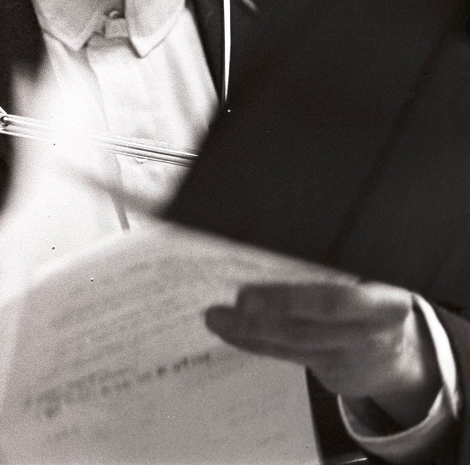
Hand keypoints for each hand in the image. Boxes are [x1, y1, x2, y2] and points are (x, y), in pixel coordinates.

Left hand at [205, 280, 441, 428]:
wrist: (399, 356)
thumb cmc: (375, 301)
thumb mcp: (374, 283)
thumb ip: (341, 269)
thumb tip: (278, 243)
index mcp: (384, 303)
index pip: (339, 301)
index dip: (298, 296)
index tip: (263, 286)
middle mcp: (368, 333)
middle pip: (313, 323)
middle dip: (272, 311)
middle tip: (239, 299)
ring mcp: (348, 357)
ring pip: (294, 342)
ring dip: (251, 330)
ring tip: (217, 316)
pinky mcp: (329, 374)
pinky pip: (285, 356)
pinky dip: (254, 343)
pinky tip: (229, 331)